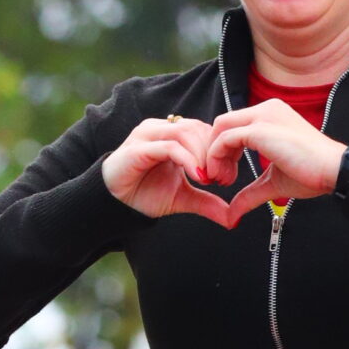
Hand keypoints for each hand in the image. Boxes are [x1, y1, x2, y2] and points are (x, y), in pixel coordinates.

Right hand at [101, 115, 269, 226]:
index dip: (219, 150)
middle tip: (221, 179)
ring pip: (185, 133)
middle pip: (197, 128)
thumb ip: (207, 203)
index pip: (204, 129)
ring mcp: (148, 135)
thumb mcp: (184, 198)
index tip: (227, 176)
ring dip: (202, 155)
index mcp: (173, 134)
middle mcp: (161, 128)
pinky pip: (169, 146)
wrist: (115, 204)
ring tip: (210, 179)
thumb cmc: (146, 194)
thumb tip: (232, 219)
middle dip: (214, 153)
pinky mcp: (138, 148)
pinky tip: (197, 176)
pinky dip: (187, 160)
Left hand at [205, 100, 346, 211]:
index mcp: (271, 115)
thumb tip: (232, 215)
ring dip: (213, 155)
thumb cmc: (311, 174)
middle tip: (220, 180)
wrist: (333, 170)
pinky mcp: (260, 129)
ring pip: (220, 128)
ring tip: (222, 180)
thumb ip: (250, 193)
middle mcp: (266, 109)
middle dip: (214, 152)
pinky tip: (225, 177)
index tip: (226, 176)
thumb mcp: (273, 182)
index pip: (234, 126)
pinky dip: (217, 157)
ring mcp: (263, 116)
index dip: (223, 151)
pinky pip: (226, 138)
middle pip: (223, 124)